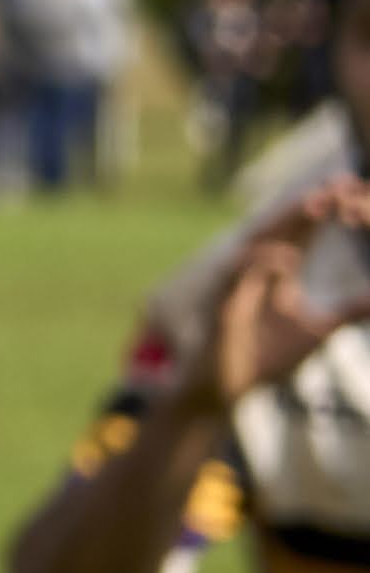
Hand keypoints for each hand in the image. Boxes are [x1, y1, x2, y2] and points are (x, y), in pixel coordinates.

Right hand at [176, 182, 369, 423]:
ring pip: (262, 239)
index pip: (302, 231)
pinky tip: (290, 258)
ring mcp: (238, 281)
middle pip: (284, 226)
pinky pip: (241, 272)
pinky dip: (264, 262)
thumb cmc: (268, 356)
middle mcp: (255, 268)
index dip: (322, 210)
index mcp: (276, 271)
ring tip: (317, 206)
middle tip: (338, 186)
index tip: (348, 189)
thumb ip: (346, 312)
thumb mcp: (318, 331)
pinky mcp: (225, 301)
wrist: (231, 386)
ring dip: (287, 222)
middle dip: (309, 205)